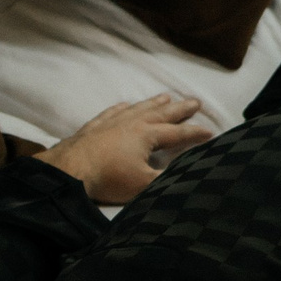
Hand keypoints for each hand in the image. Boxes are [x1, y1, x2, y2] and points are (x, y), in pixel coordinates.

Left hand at [38, 93, 212, 203]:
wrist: (69, 171)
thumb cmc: (109, 177)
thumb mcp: (144, 185)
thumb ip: (168, 180)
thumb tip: (190, 177)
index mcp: (148, 135)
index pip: (178, 133)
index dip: (196, 133)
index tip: (211, 132)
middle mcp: (133, 122)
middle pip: (162, 113)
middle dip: (180, 108)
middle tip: (195, 101)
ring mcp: (112, 122)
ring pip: (139, 108)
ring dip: (154, 103)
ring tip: (166, 96)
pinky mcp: (94, 126)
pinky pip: (112, 112)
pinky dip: (122, 108)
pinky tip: (125, 104)